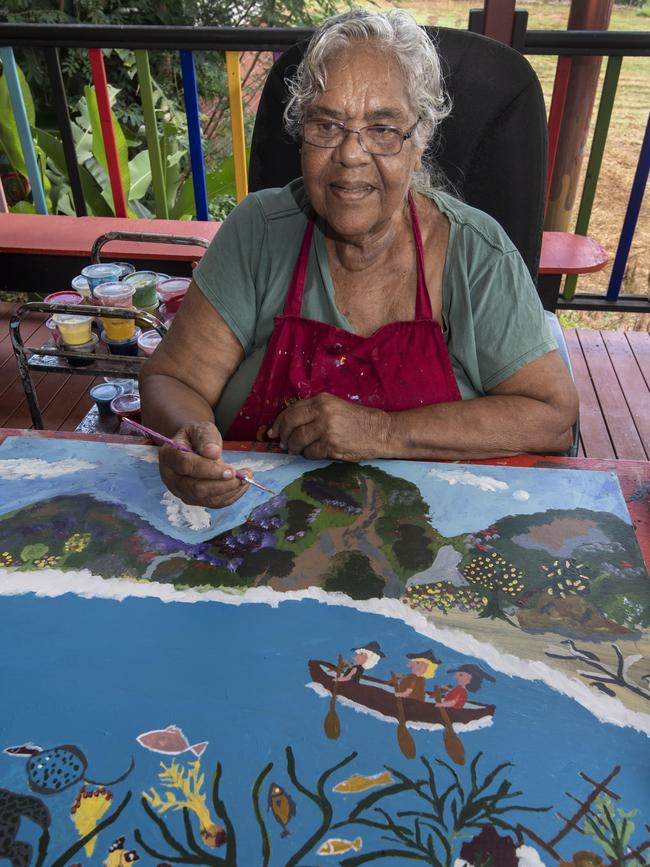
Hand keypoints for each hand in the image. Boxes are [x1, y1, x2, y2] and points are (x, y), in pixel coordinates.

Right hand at [158, 421, 251, 508]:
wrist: (192, 446)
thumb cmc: (197, 436)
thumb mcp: (200, 428)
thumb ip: (205, 438)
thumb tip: (212, 453)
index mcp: (169, 456)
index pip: (186, 466)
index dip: (209, 469)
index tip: (231, 470)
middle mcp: (171, 477)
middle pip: (196, 488)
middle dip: (223, 484)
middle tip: (244, 476)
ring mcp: (181, 491)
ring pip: (206, 499)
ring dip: (230, 491)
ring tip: (247, 478)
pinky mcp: (193, 499)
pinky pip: (213, 503)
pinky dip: (230, 497)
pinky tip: (242, 486)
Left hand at [268, 393, 388, 460]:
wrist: (379, 431)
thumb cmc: (357, 420)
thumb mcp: (334, 407)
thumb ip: (313, 412)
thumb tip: (288, 425)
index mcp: (321, 401)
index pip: (291, 411)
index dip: (279, 423)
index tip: (272, 431)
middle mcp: (322, 413)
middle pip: (291, 425)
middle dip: (283, 436)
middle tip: (282, 444)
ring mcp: (326, 430)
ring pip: (298, 441)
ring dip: (294, 448)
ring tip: (296, 450)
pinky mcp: (331, 445)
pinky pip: (310, 453)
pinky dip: (309, 455)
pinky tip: (314, 453)